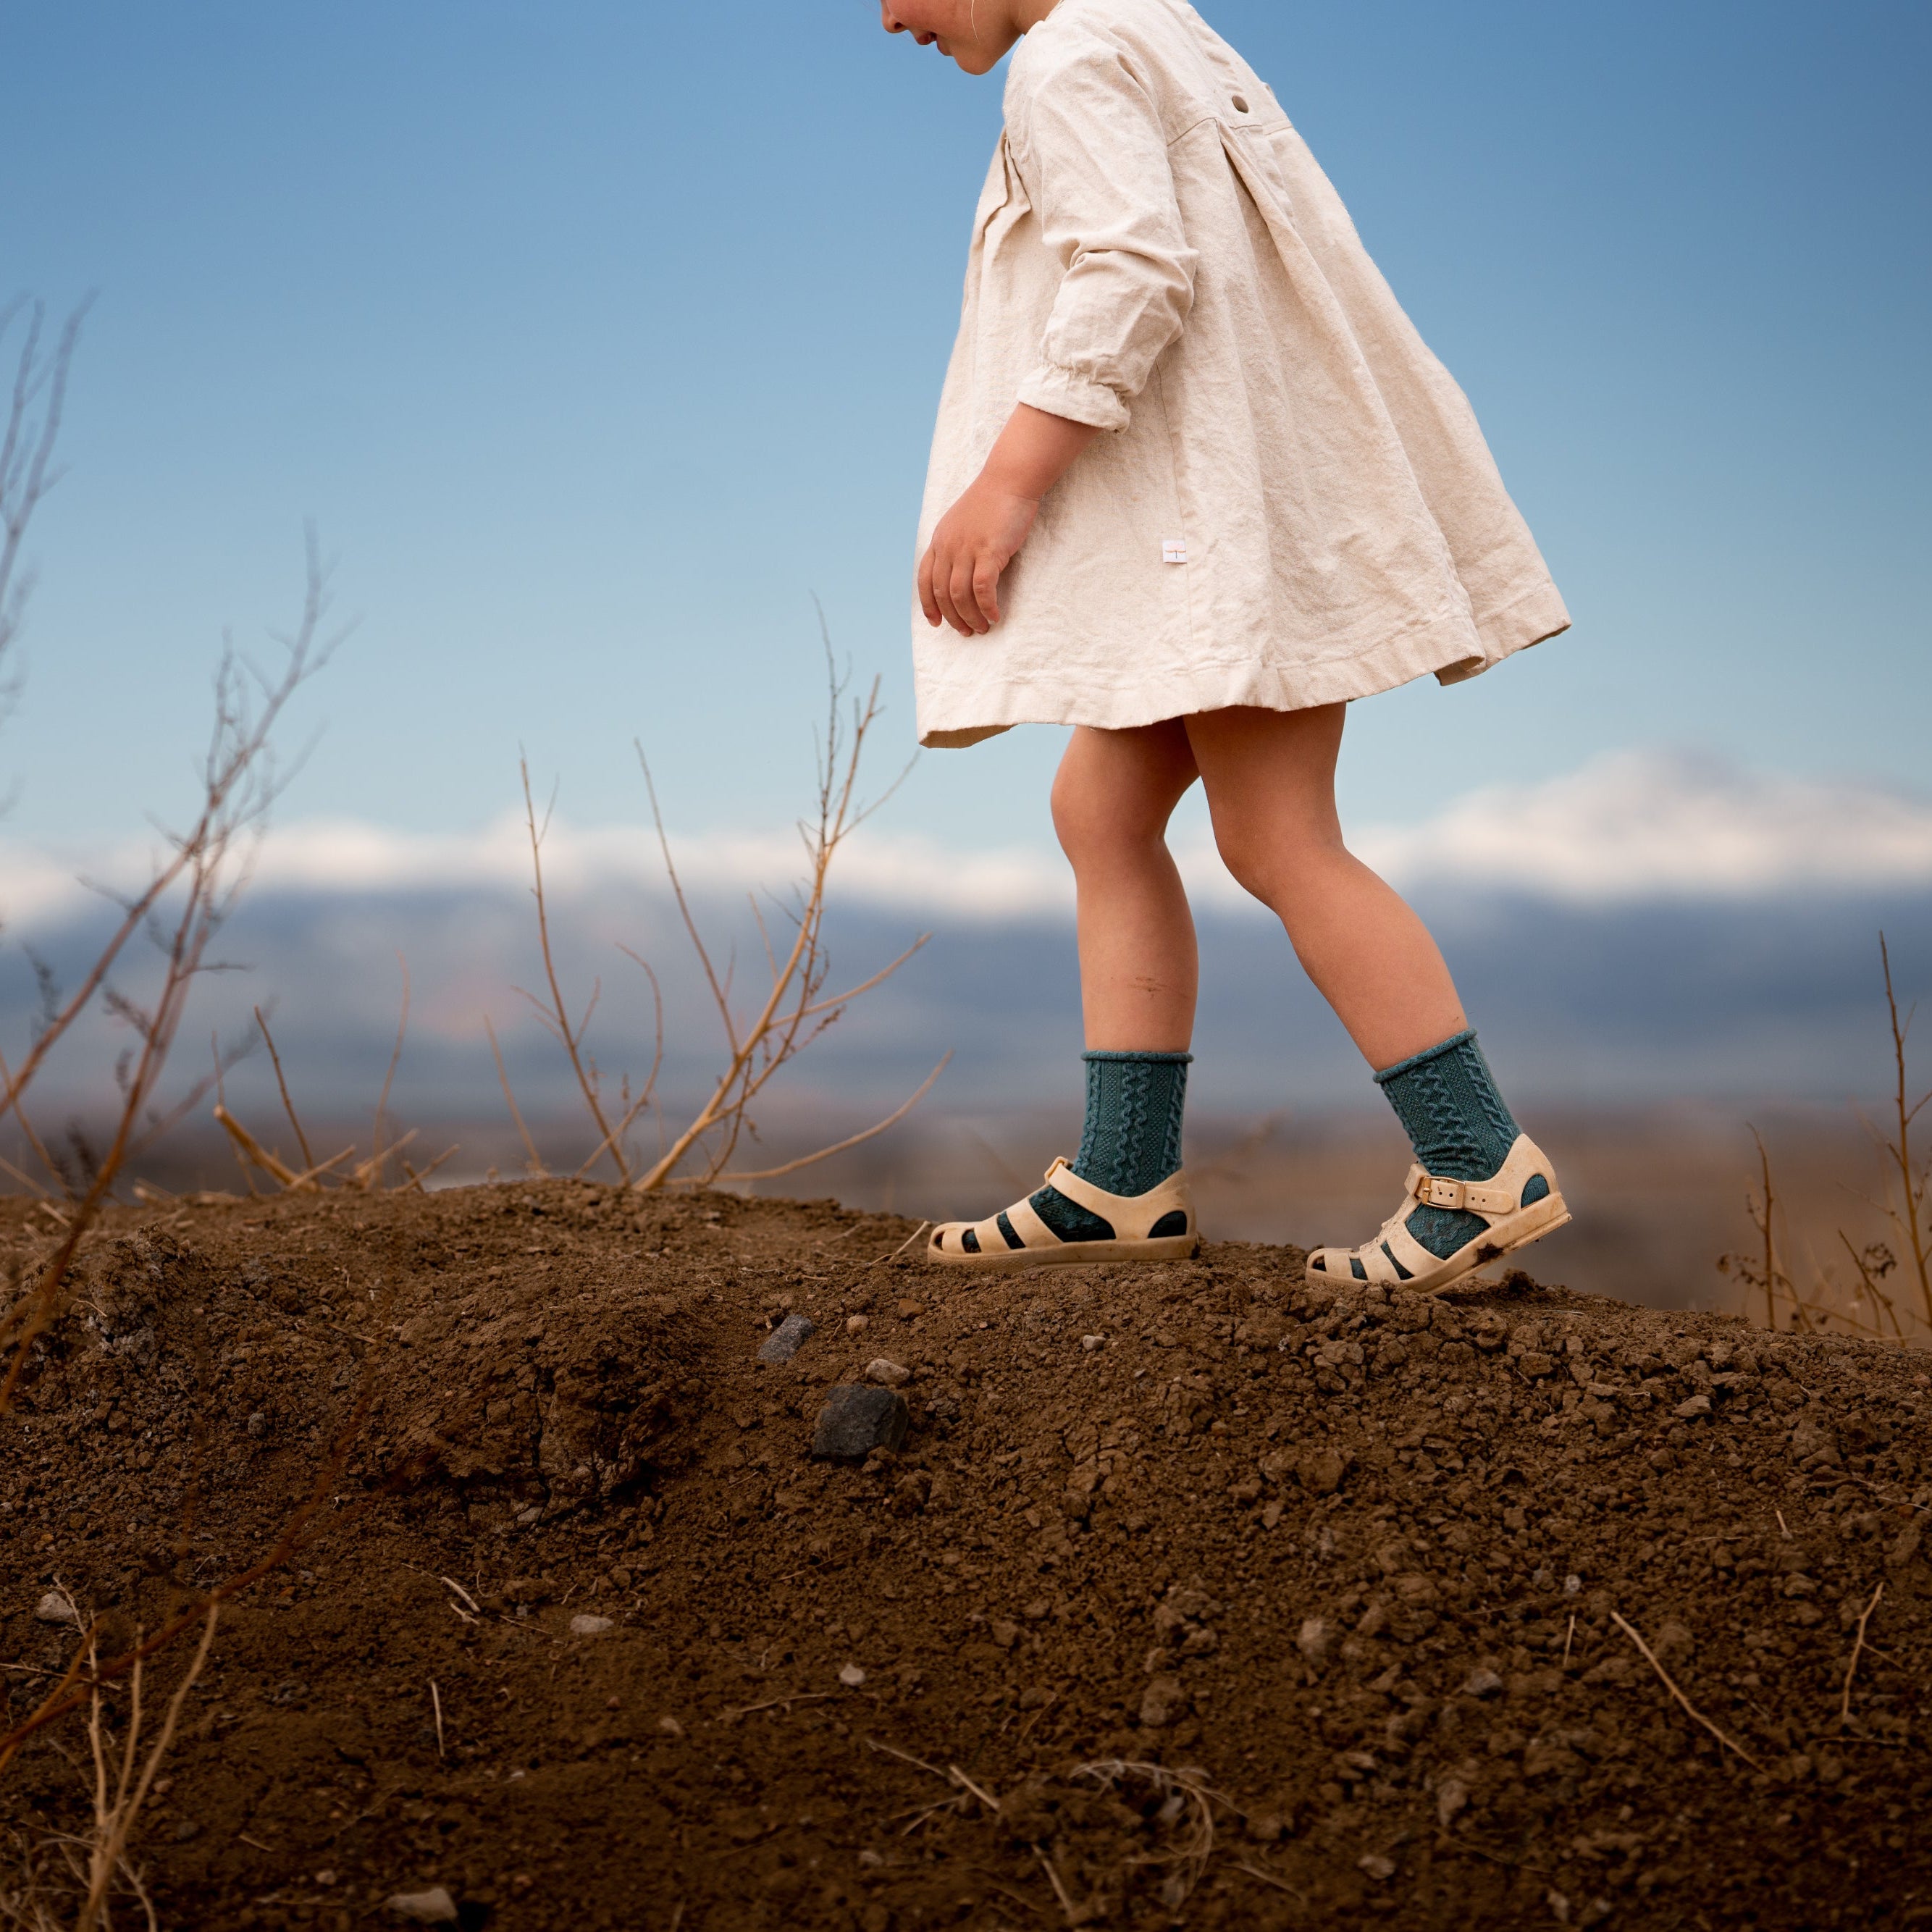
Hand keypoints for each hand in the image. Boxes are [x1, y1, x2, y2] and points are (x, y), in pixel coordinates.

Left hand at [918, 475, 1039, 634]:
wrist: (1009, 480)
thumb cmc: (992, 501)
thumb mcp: (962, 523)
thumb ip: (956, 545)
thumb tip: (960, 571)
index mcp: (940, 540)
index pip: (924, 579)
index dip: (928, 605)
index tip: (936, 623)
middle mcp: (948, 546)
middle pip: (941, 592)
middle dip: (952, 618)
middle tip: (967, 632)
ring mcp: (966, 549)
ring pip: (959, 595)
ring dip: (970, 617)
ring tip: (982, 628)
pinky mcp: (988, 551)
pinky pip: (982, 589)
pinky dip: (986, 607)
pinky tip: (994, 616)